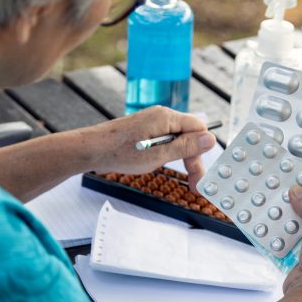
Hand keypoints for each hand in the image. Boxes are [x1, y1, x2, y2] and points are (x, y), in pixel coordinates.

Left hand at [82, 106, 216, 189]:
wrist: (92, 150)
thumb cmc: (120, 152)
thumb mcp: (157, 155)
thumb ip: (185, 147)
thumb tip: (209, 139)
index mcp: (166, 118)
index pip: (199, 128)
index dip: (203, 150)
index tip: (201, 173)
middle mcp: (162, 116)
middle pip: (190, 135)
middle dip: (194, 160)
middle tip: (195, 185)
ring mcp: (153, 123)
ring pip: (179, 139)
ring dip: (183, 159)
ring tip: (185, 180)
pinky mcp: (146, 130)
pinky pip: (167, 140)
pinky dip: (171, 154)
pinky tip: (165, 165)